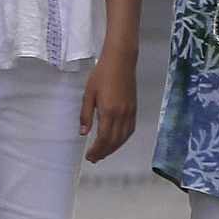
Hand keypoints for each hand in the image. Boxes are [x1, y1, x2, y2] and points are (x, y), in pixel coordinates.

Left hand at [81, 46, 136, 162]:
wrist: (121, 60)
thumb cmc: (102, 74)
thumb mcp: (89, 93)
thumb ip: (86, 114)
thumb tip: (83, 132)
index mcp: (109, 111)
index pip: (103, 139)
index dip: (96, 150)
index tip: (89, 156)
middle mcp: (121, 115)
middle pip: (114, 141)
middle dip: (104, 152)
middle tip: (94, 158)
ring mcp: (130, 112)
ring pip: (123, 137)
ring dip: (114, 148)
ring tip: (104, 152)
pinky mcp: (134, 108)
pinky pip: (130, 129)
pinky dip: (123, 139)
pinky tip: (117, 140)